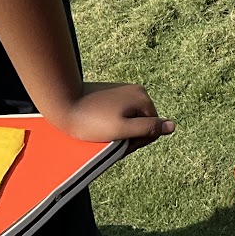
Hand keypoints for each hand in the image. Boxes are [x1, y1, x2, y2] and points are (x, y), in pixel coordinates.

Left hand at [45, 82, 173, 148]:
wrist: (61, 102)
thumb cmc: (90, 120)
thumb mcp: (122, 130)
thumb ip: (148, 128)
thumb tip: (172, 126)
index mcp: (142, 99)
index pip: (152, 128)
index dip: (137, 142)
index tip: (118, 144)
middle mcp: (136, 92)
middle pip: (141, 122)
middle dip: (127, 135)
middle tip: (107, 139)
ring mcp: (122, 91)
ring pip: (128, 118)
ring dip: (118, 129)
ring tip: (100, 133)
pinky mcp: (110, 93)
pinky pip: (117, 112)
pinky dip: (110, 121)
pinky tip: (97, 125)